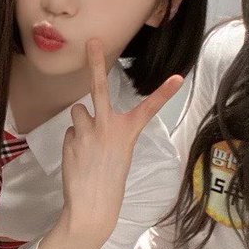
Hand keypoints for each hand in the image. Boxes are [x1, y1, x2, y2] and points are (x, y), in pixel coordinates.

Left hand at [58, 39, 182, 248]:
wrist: (92, 207)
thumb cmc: (108, 181)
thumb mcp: (118, 154)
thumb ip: (107, 131)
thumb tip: (85, 114)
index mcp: (127, 132)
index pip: (149, 108)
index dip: (164, 93)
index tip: (178, 77)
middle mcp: (108, 127)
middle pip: (99, 88)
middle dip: (95, 62)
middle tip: (92, 42)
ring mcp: (87, 132)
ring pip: (78, 112)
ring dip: (80, 123)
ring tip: (85, 145)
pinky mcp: (70, 139)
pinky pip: (70, 131)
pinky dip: (72, 140)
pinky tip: (78, 157)